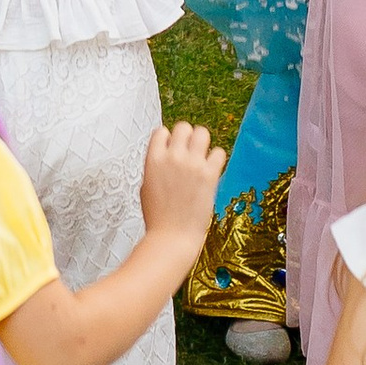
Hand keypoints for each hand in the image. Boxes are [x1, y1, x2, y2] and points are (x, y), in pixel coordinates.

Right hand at [139, 120, 225, 252]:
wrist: (172, 237)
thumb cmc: (158, 218)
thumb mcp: (146, 187)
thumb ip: (156, 167)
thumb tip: (164, 157)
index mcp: (153, 160)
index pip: (162, 131)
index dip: (168, 140)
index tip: (172, 149)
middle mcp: (173, 157)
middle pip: (183, 127)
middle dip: (187, 137)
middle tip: (190, 151)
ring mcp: (192, 164)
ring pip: (202, 133)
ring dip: (203, 143)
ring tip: (202, 156)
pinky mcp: (209, 175)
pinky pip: (219, 152)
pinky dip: (217, 159)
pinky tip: (212, 170)